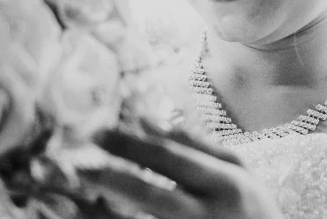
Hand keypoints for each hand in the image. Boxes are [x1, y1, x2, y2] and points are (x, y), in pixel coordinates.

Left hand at [91, 123, 283, 218]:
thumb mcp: (240, 171)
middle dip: (113, 179)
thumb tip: (146, 118)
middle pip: (153, 197)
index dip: (131, 144)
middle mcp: (211, 216)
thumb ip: (198, 144)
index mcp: (226, 185)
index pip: (172, 159)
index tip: (98, 133)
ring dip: (103, 215)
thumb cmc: (253, 209)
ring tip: (73, 200)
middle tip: (79, 165)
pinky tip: (90, 218)